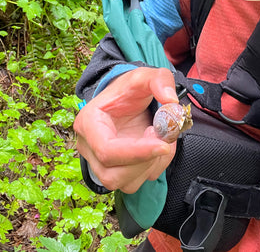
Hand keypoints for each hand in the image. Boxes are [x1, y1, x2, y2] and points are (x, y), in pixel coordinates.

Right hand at [74, 67, 178, 193]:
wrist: (125, 100)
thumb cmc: (129, 90)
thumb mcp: (144, 76)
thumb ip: (160, 80)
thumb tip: (171, 102)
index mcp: (88, 123)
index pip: (106, 150)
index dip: (137, 152)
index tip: (163, 144)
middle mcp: (88, 147)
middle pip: (113, 173)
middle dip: (145, 160)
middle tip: (162, 136)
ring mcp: (99, 163)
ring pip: (124, 183)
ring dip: (150, 165)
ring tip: (159, 139)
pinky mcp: (114, 172)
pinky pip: (134, 183)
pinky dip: (152, 168)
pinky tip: (157, 149)